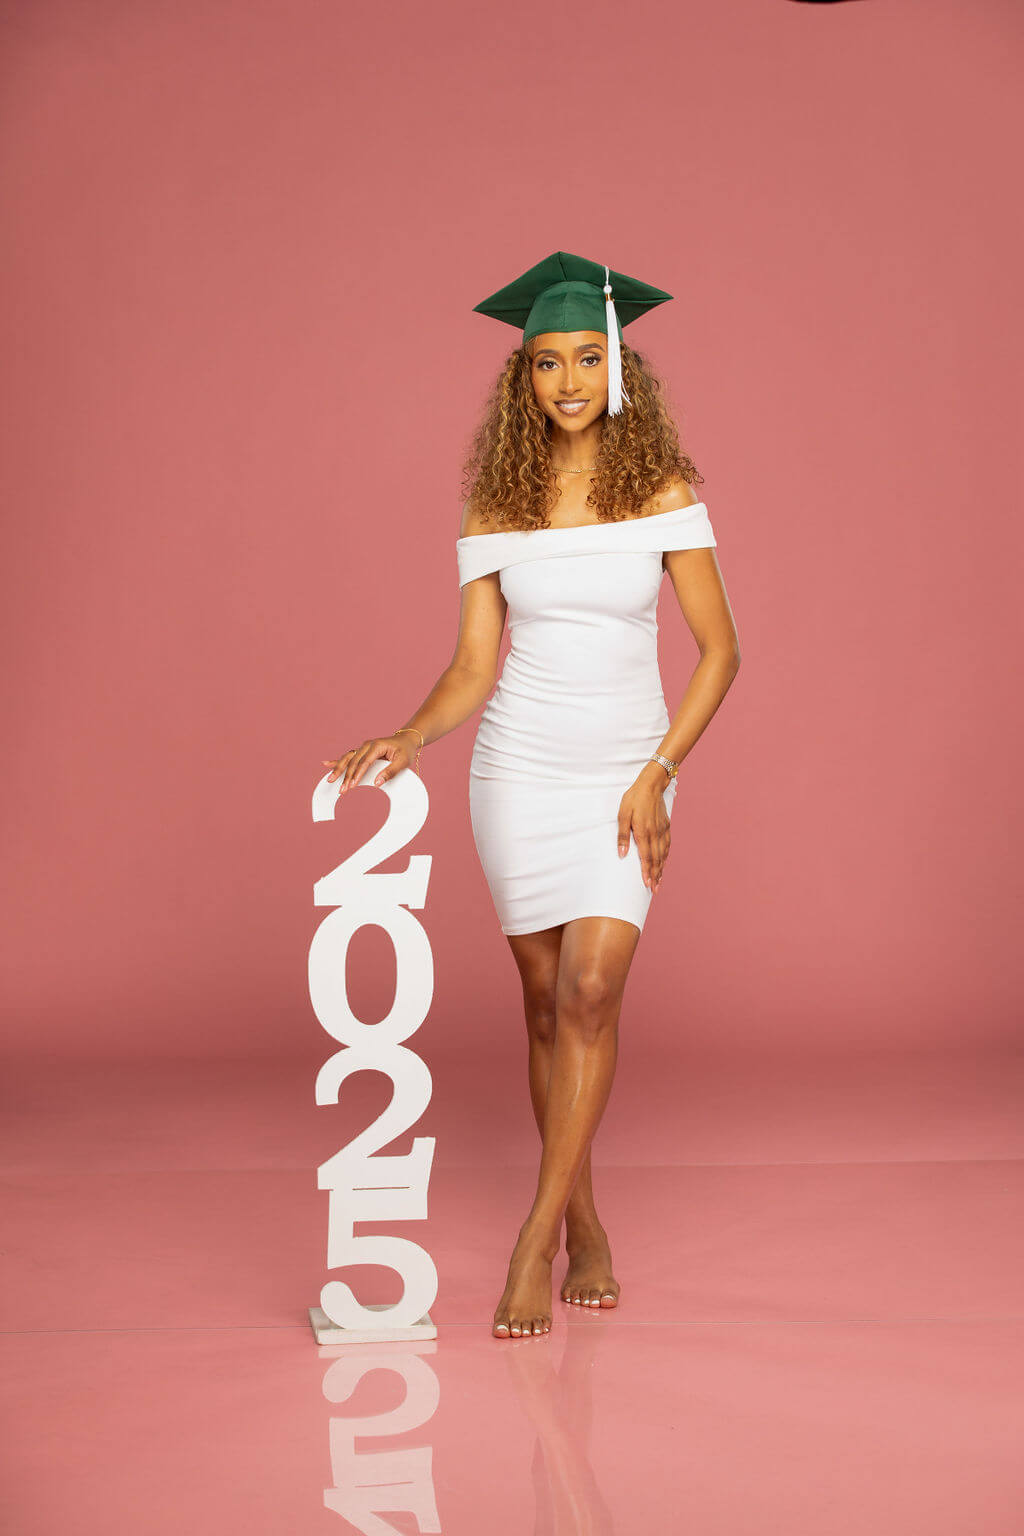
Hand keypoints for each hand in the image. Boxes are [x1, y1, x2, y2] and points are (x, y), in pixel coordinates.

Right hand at [322, 734, 417, 792]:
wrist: (406, 740)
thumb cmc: (406, 751)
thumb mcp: (403, 762)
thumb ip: (390, 772)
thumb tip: (377, 783)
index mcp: (376, 746)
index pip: (364, 762)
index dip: (357, 774)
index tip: (352, 785)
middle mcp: (367, 745)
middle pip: (353, 761)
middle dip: (346, 776)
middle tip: (342, 790)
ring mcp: (363, 748)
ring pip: (348, 759)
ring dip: (339, 770)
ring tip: (330, 780)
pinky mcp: (362, 752)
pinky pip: (348, 757)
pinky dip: (337, 761)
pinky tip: (326, 764)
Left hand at [617, 766, 672, 892]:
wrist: (651, 784)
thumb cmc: (634, 798)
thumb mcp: (623, 814)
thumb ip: (622, 835)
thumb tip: (621, 854)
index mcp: (644, 832)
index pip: (646, 857)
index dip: (647, 872)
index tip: (647, 884)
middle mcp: (655, 834)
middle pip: (656, 859)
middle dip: (655, 876)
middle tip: (654, 890)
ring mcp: (662, 830)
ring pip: (663, 854)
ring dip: (661, 868)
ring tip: (660, 881)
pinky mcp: (666, 825)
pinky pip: (667, 845)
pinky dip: (666, 856)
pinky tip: (664, 862)